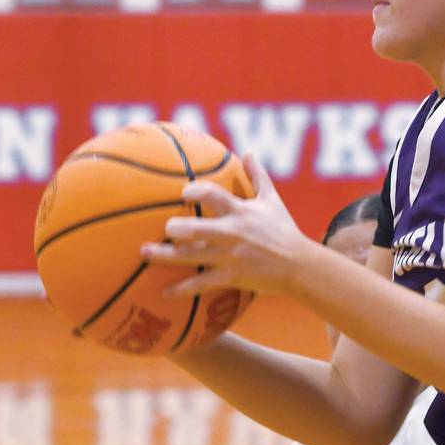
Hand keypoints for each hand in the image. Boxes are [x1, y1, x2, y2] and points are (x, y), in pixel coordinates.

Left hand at [140, 154, 312, 296]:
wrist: (299, 265)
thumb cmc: (284, 230)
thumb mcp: (272, 200)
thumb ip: (258, 176)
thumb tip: (249, 152)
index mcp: (241, 212)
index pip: (214, 195)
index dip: (196, 191)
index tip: (182, 192)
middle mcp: (232, 233)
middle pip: (198, 229)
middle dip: (177, 228)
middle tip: (162, 226)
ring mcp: (230, 256)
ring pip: (192, 256)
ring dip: (166, 255)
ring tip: (145, 251)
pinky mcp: (231, 277)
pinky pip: (201, 284)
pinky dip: (182, 289)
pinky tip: (164, 292)